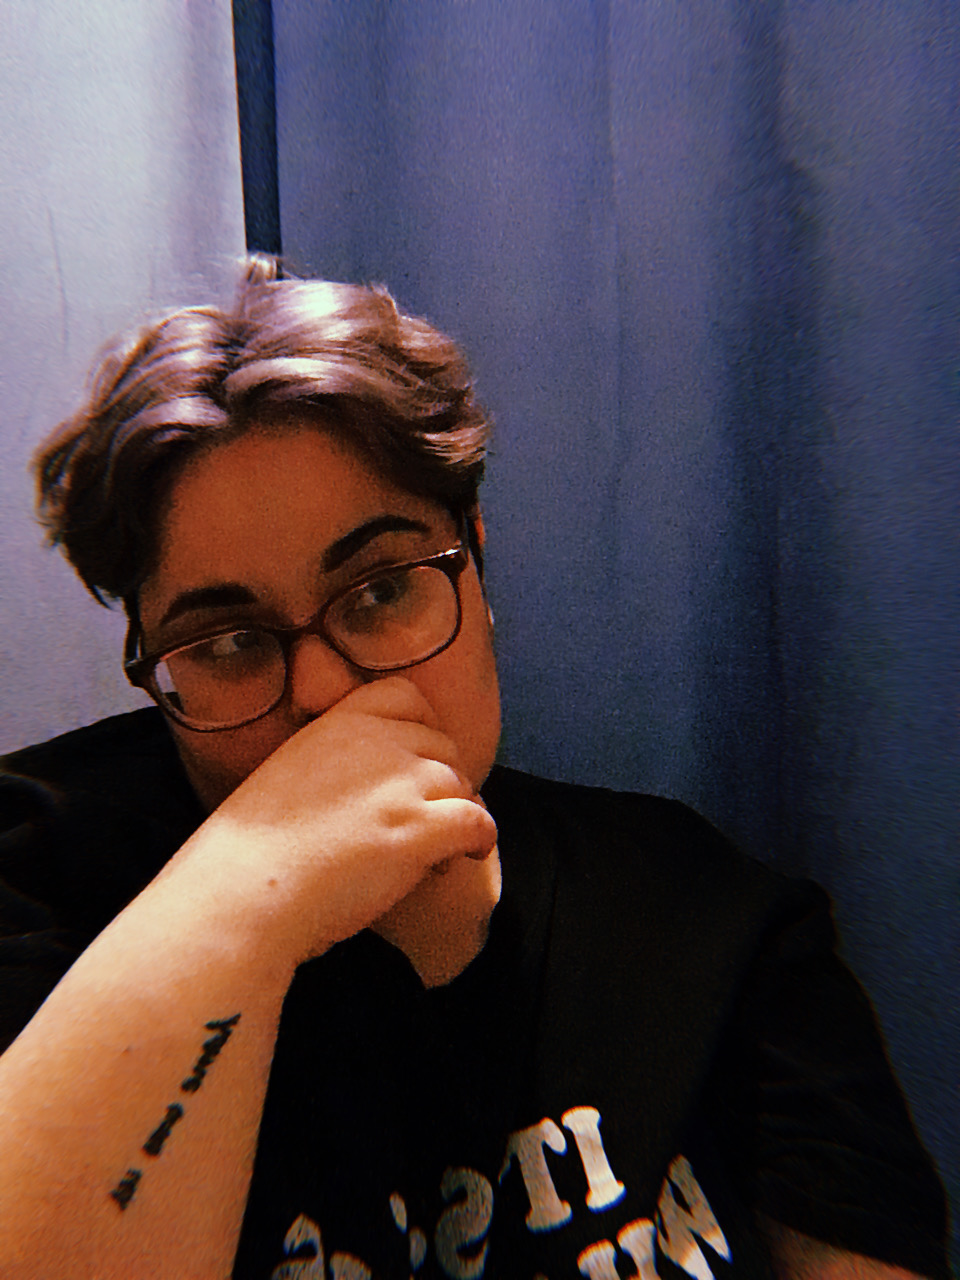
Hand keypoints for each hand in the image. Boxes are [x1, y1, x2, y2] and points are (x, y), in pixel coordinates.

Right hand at [189, 677, 497, 965]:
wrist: (242, 892)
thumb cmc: (252, 854)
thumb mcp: (286, 775)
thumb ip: (332, 766)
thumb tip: (366, 791)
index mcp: (338, 723)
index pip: (405, 696)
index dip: (423, 728)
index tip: (418, 763)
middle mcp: (375, 742)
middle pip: (441, 746)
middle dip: (441, 782)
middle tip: (422, 823)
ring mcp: (401, 783)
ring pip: (461, 784)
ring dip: (456, 815)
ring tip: (433, 853)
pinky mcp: (419, 828)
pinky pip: (476, 821)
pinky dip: (478, 839)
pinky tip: (463, 857)